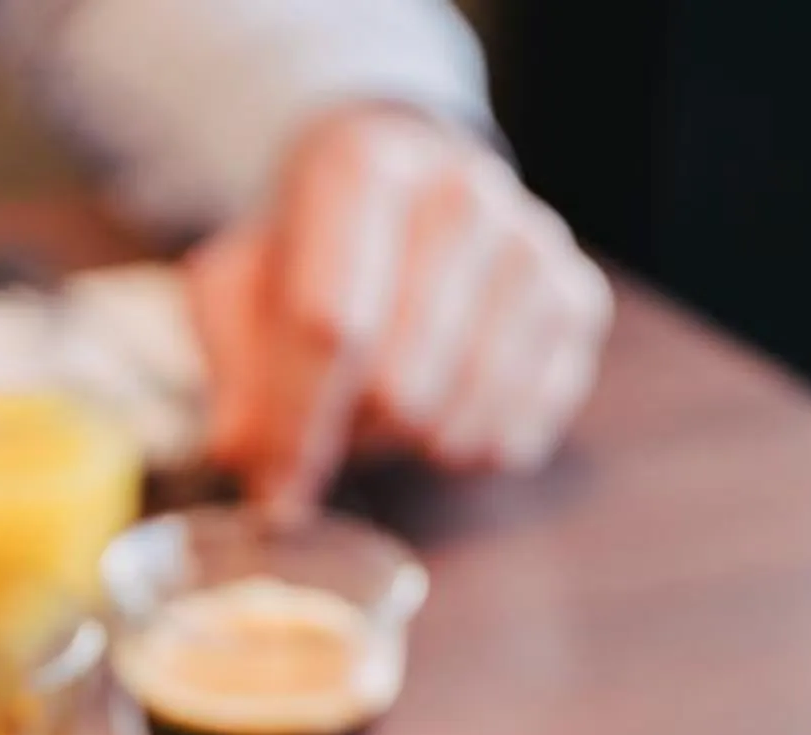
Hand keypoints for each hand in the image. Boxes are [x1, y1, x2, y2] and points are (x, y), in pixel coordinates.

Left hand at [187, 104, 611, 516]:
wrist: (398, 199)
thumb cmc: (305, 256)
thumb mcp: (238, 292)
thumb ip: (232, 371)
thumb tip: (246, 455)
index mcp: (363, 166)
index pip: (330, 327)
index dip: (295, 426)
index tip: (273, 492)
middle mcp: (461, 190)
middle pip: (398, 386)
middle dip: (348, 432)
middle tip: (328, 418)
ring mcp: (533, 243)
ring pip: (458, 423)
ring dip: (405, 447)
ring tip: (380, 402)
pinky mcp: (578, 300)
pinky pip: (515, 435)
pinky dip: (465, 449)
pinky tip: (441, 403)